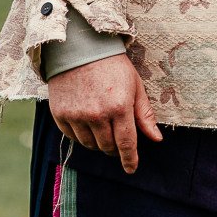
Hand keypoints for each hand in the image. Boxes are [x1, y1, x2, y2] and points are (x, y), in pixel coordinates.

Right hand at [48, 53, 163, 173]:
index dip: (130, 160)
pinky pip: (72, 137)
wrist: (79, 48)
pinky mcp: (60, 114)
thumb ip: (144, 114)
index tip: (131, 168)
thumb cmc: (112, 65)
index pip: (126, 144)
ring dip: (98, 142)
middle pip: (107, 148)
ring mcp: (77, 115)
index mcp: (120, 107)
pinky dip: (81, 135)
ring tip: (102, 127)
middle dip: (115, 148)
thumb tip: (156, 139)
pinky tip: (86, 123)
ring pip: (90, 145)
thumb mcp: (135, 85)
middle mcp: (97, 114)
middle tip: (117, 140)